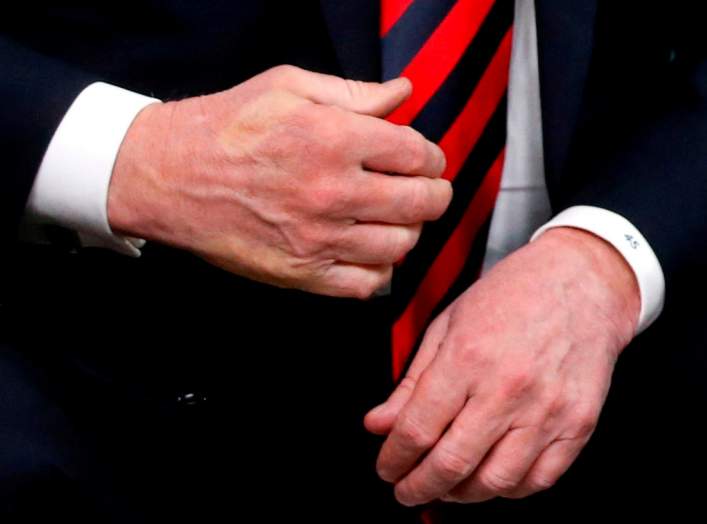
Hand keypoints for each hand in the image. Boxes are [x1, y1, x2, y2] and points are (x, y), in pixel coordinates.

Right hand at [107, 65, 450, 296]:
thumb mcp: (289, 87)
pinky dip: (379, 270)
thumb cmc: (227, 127)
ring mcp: (317, 239)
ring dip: (409, 232)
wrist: (170, 177)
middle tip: (429, 191)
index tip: (427, 160)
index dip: (432, 157)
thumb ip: (354, 93)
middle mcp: (332, 192)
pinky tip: (372, 253)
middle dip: (435, 195)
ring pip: (399, 246)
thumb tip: (403, 93)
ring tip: (397, 220)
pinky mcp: (300, 273)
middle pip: (419, 203)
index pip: (417, 155)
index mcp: (334, 139)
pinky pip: (365, 284)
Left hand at [364, 227, 639, 504]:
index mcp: (467, 357)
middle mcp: (507, 388)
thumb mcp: (446, 325)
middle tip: (406, 491)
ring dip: (460, 494)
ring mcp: (547, 410)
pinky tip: (489, 477)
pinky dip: (507, 490)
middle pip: (451, 464)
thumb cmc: (510, 296)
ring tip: (445, 486)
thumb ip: (411, 382)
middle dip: (419, 487)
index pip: (416, 430)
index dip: (394, 460)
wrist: (580, 282)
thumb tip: (378, 425)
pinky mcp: (578, 424)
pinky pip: (538, 479)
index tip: (387, 469)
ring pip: (494, 482)